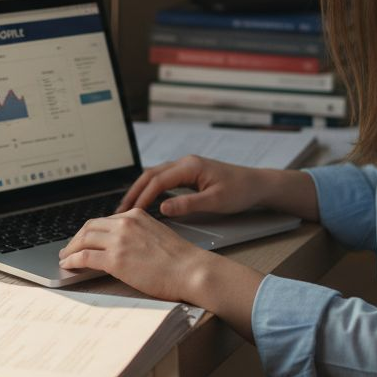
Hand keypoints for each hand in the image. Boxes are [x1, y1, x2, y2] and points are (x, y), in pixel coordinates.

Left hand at [58, 208, 216, 302]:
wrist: (191, 270)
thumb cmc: (181, 260)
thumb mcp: (157, 236)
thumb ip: (138, 235)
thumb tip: (123, 247)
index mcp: (136, 215)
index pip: (105, 220)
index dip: (90, 231)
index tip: (84, 239)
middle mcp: (125, 224)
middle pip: (89, 227)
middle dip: (76, 238)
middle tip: (70, 248)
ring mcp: (119, 241)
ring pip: (83, 240)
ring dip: (71, 249)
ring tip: (65, 258)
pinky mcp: (115, 260)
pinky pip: (85, 257)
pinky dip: (72, 260)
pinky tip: (68, 265)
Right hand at [117, 155, 265, 216]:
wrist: (257, 184)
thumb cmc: (240, 191)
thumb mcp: (215, 201)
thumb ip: (188, 204)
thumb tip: (163, 208)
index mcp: (190, 166)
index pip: (158, 181)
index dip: (142, 197)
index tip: (132, 213)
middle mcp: (185, 163)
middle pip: (150, 175)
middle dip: (134, 192)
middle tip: (120, 211)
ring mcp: (186, 167)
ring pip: (155, 176)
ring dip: (140, 190)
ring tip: (127, 208)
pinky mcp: (189, 174)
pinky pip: (163, 179)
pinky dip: (151, 190)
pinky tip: (145, 202)